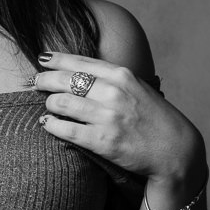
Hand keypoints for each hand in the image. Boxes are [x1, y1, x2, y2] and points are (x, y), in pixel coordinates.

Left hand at [34, 51, 203, 183]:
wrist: (174, 150)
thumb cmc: (154, 117)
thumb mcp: (137, 87)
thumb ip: (111, 77)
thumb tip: (79, 69)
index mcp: (121, 75)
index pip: (79, 62)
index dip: (56, 59)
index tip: (41, 59)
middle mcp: (113, 93)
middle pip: (64, 80)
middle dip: (44, 80)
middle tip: (35, 83)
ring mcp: (107, 117)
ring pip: (60, 103)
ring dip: (49, 104)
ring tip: (48, 107)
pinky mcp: (102, 141)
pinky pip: (65, 130)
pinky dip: (51, 125)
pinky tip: (48, 124)